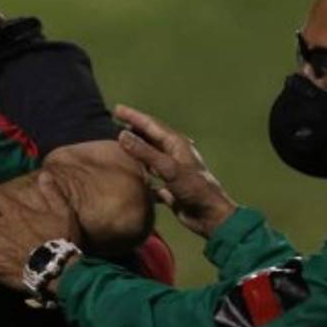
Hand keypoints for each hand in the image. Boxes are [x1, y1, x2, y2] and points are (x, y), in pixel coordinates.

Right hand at [113, 104, 236, 238]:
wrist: (210, 216)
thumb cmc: (194, 189)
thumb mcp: (168, 168)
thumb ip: (145, 152)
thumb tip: (122, 135)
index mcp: (177, 144)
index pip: (151, 125)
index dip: (133, 116)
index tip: (117, 109)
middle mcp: (174, 154)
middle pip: (151, 137)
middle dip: (134, 129)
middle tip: (116, 122)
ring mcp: (172, 171)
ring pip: (150, 155)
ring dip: (137, 149)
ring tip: (120, 145)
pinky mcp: (169, 187)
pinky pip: (151, 175)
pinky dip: (141, 172)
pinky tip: (131, 175)